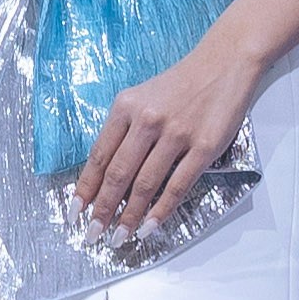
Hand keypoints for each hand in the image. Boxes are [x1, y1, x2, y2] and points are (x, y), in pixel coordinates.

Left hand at [71, 41, 259, 240]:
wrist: (224, 63)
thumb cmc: (179, 84)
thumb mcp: (140, 97)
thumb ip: (122, 131)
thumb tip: (104, 174)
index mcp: (125, 108)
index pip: (98, 156)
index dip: (84, 188)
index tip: (74, 212)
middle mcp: (147, 120)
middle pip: (117, 174)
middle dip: (101, 209)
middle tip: (92, 234)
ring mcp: (177, 134)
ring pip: (145, 184)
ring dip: (129, 216)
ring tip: (118, 237)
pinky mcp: (205, 147)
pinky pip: (178, 186)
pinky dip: (161, 210)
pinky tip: (149, 227)